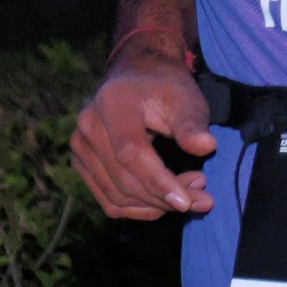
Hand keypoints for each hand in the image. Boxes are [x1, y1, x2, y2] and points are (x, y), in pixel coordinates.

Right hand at [71, 51, 215, 218]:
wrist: (139, 78)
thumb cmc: (166, 89)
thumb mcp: (186, 98)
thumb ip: (192, 123)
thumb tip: (206, 147)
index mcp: (112, 104)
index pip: (131, 154)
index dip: (159, 182)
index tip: (188, 201)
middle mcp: (87, 126)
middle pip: (123, 179)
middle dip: (164, 198)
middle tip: (204, 200)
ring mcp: (80, 147)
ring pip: (115, 195)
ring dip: (154, 206)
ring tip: (191, 196)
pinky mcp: (82, 163)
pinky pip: (108, 199)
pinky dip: (138, 208)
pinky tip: (165, 202)